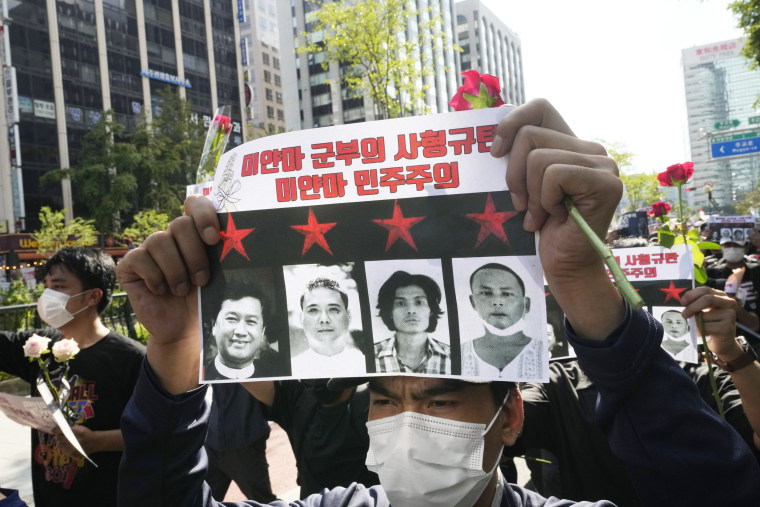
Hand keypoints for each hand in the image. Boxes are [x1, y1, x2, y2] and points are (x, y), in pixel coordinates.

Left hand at [54, 424, 91, 458]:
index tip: (54, 429)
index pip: (62, 431)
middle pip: (59, 438)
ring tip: (64, 441)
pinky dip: (63, 448)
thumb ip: (71, 428)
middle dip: (57, 436)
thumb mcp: (81, 428)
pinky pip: (63, 451)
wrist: (95, 442)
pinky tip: (67, 446)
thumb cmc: (87, 433)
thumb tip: (60, 429)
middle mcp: (75, 441)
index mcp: (78, 432)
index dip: (56, 430)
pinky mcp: (73, 454)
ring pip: (59, 445)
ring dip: (60, 442)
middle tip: (58, 435)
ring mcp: (74, 448)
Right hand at [116, 195, 219, 392]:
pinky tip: (161, 291)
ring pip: (159, 241)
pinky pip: (140, 258)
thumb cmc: (204, 300)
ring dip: (176, 270)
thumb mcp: (219, 275)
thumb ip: (221, 253)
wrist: (184, 329)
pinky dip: (155, 277)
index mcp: (194, 233)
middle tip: (202, 280)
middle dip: (194, 254)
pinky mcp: (130, 265)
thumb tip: (235, 236)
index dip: (202, 214)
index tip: (213, 238)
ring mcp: (149, 249)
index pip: (194, 204)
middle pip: (180, 224)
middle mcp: (170, 236)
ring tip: (181, 290)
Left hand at [491, 99, 623, 338]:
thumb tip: (493, 119)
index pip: (539, 107)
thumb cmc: (539, 229)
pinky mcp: (605, 181)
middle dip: (514, 174)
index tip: (495, 153)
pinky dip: (544, 200)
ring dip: (530, 194)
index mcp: (570, 144)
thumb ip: (518, 154)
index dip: (512, 122)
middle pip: (530, 134)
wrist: (564, 266)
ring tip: (539, 215)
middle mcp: (590, 149)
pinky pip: (553, 174)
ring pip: (538, 157)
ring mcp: (602, 163)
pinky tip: (555, 218)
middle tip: (521, 204)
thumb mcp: (522, 184)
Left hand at [681, 286, 740, 358]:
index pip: (705, 290)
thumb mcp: (703, 311)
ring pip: (703, 316)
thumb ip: (696, 304)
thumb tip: (684, 302)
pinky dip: (699, 330)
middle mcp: (728, 303)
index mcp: (721, 296)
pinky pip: (705, 326)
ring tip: (700, 327)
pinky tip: (705, 333)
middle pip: (707, 299)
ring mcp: (729, 315)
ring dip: (696, 323)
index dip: (692, 295)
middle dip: (692, 307)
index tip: (682, 302)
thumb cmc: (710, 324)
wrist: (722, 343)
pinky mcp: (727, 327)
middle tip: (684, 314)